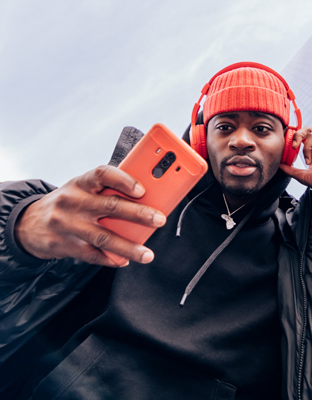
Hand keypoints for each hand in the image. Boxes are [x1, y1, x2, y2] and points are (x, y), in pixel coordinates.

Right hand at [14, 166, 165, 266]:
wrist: (29, 223)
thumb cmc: (69, 202)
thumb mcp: (82, 188)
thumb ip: (107, 190)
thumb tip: (146, 198)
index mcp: (81, 182)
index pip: (103, 174)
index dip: (124, 180)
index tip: (142, 189)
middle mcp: (74, 201)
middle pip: (110, 206)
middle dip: (138, 214)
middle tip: (159, 220)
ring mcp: (68, 225)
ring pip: (104, 237)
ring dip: (129, 247)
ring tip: (147, 254)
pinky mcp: (64, 245)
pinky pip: (92, 255)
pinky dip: (111, 259)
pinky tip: (125, 260)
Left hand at [280, 127, 311, 194]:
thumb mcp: (304, 176)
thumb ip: (291, 170)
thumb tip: (279, 165)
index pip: (303, 137)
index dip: (294, 137)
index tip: (286, 145)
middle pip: (307, 130)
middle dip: (297, 135)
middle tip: (293, 146)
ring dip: (307, 150)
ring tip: (309, 162)